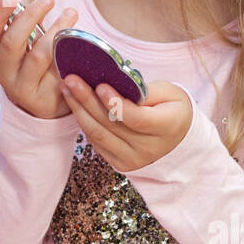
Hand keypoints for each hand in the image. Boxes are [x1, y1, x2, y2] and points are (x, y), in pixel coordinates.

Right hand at [0, 0, 78, 118]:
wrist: (48, 105)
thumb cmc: (38, 67)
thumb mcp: (28, 47)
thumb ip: (28, 26)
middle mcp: (4, 72)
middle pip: (11, 42)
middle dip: (30, 17)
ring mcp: (21, 88)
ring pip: (38, 56)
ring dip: (56, 31)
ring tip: (71, 13)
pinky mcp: (42, 99)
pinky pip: (57, 72)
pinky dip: (67, 54)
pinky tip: (78, 41)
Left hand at [58, 78, 194, 172]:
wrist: (177, 136)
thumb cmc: (170, 107)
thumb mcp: (168, 92)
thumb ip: (142, 89)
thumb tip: (112, 83)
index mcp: (168, 127)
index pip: (138, 119)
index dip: (116, 104)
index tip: (100, 86)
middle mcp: (151, 149)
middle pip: (112, 126)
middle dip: (87, 101)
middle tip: (71, 80)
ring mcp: (134, 160)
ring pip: (99, 135)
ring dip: (79, 111)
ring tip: (66, 89)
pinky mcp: (121, 164)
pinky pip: (96, 142)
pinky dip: (84, 122)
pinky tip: (76, 105)